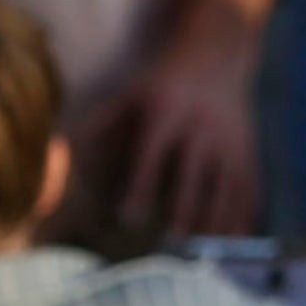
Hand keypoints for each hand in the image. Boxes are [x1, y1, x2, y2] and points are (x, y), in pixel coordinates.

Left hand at [92, 2, 261, 238]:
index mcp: (166, 114)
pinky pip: (248, 186)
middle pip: (195, 173)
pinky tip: (232, 240)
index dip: (141, 187)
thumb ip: (97, 126)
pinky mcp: (248, 150)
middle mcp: (202, 127)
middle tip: (168, 240)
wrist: (216, 57)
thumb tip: (57, 156)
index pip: (153, 155)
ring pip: (226, 184)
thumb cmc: (160, 85)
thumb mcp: (128, 95)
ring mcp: (230, 140)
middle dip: (184, 208)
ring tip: (199, 248)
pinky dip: (243, 214)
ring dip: (215, 217)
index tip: (128, 219)